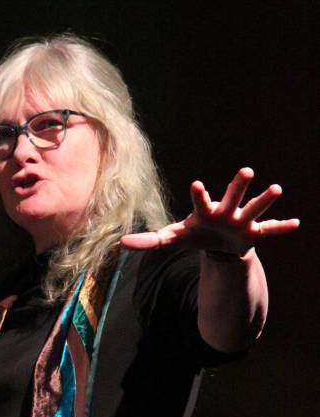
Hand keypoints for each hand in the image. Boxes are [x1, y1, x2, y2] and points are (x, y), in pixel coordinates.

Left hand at [121, 167, 298, 254]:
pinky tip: (296, 223)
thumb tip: (120, 245)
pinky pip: (269, 230)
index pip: (200, 201)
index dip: (198, 194)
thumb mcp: (171, 239)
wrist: (216, 246)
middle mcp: (225, 212)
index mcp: (204, 212)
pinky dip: (282, 227)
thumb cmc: (194, 235)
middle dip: (238, 186)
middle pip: (232, 197)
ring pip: (253, 209)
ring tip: (277, 188)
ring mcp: (241, 221)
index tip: (196, 184)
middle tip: (247, 171)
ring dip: (265, 200)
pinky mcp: (253, 233)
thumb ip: (148, 241)